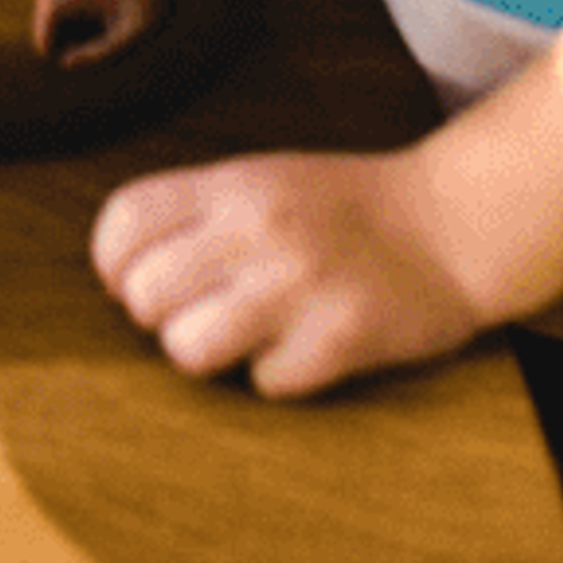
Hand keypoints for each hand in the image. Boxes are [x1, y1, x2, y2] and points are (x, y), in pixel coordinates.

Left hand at [88, 146, 497, 398]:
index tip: (130, 281)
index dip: (111, 263)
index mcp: (233, 183)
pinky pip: (262, 382)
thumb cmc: (344, 208)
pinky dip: (274, 376)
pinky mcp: (339, 339)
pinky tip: (300, 349)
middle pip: (144, 295)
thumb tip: (116, 273)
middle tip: (198, 311)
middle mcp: (258, 228)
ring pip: (187, 348)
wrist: (451, 224)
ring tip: (241, 337)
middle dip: (159, 316)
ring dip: (207, 353)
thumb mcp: (262, 180)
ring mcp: (298, 285)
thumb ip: (195, 214)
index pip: (124, 221)